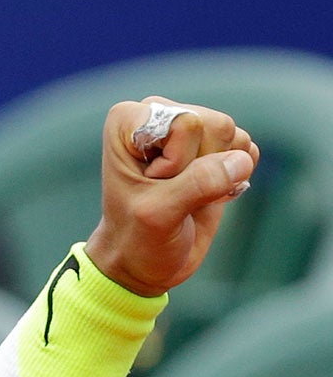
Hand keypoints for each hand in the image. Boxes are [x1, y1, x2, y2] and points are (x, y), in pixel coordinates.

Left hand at [86, 97, 258, 297]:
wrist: (145, 261)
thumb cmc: (138, 238)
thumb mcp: (159, 215)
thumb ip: (198, 184)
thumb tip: (241, 160)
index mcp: (128, 120)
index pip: (184, 122)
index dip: (177, 162)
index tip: (151, 185)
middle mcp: (157, 115)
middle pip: (216, 124)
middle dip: (201, 167)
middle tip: (171, 192)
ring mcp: (188, 129)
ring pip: (234, 136)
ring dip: (220, 174)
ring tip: (186, 194)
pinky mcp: (214, 148)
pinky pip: (248, 150)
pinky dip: (235, 178)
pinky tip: (206, 194)